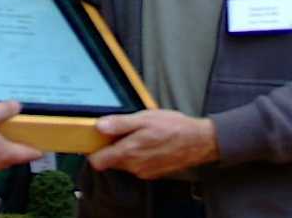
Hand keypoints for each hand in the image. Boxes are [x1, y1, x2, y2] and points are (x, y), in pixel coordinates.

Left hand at [88, 109, 218, 179]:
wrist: (198, 141)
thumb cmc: (172, 127)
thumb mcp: (144, 118)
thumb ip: (119, 124)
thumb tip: (99, 126)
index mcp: (128, 152)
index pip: (97, 161)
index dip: (93, 149)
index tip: (96, 138)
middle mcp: (134, 166)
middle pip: (110, 160)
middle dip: (112, 146)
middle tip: (121, 128)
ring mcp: (143, 171)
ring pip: (124, 162)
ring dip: (126, 149)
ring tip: (139, 132)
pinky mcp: (152, 172)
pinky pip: (137, 164)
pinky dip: (138, 153)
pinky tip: (148, 141)